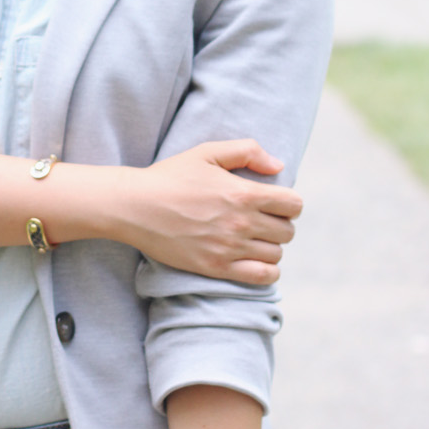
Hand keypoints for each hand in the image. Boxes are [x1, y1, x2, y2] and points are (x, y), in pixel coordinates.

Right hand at [122, 140, 300, 284]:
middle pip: (287, 231)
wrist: (135, 206)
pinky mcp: (216, 268)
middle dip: (279, 224)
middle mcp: (241, 223)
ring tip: (253, 239)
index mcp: (243, 193)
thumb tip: (278, 166)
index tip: (274, 202)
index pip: (293, 204)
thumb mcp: (207, 152)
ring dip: (270, 246)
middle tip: (261, 220)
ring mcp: (229, 248)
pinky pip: (262, 277)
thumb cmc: (170, 176)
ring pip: (276, 254)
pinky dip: (266, 271)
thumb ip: (247, 151)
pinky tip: (253, 260)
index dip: (288, 202)